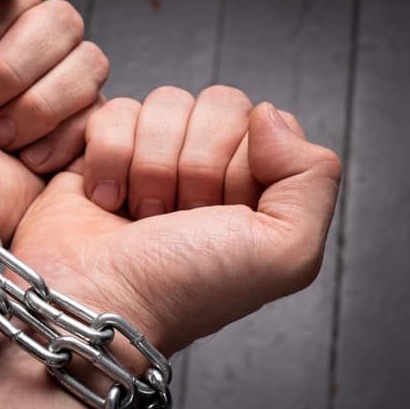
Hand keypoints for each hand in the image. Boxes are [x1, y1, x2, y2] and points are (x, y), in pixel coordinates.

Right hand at [8, 85, 341, 352]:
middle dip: (195, 164)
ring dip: (150, 165)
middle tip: (178, 218)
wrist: (94, 306)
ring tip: (141, 216)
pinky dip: (109, 157)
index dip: (242, 164)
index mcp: (258, 191)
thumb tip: (268, 114)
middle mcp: (210, 172)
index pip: (267, 123)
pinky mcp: (104, 151)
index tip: (221, 216)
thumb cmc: (182, 290)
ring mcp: (156, 158)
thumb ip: (315, 179)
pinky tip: (106, 201)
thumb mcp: (285, 254)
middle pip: (218, 104)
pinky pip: (116, 111)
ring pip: (166, 102)